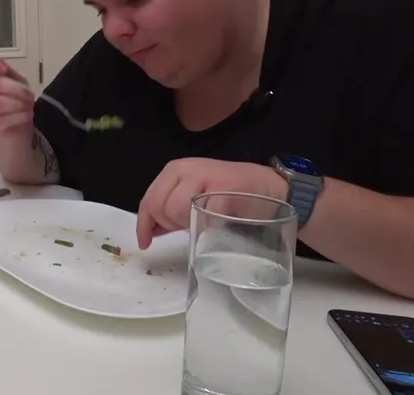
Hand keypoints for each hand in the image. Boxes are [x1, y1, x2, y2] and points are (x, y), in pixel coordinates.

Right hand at [0, 59, 34, 140]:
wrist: (19, 129)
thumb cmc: (17, 102)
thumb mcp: (18, 82)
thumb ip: (8, 71)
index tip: (4, 69)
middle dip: (17, 89)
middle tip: (29, 95)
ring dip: (18, 103)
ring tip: (28, 106)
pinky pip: (5, 119)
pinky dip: (20, 116)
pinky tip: (26, 116)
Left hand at [136, 158, 287, 248]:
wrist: (270, 186)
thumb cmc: (229, 195)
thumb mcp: (193, 198)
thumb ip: (171, 212)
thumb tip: (149, 232)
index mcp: (174, 170)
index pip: (149, 199)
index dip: (144, 224)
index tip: (145, 243)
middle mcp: (186, 169)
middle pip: (160, 207)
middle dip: (170, 224)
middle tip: (189, 226)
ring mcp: (206, 176)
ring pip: (177, 210)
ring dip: (187, 225)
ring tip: (204, 222)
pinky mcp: (226, 187)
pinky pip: (205, 213)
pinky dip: (209, 226)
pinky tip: (217, 226)